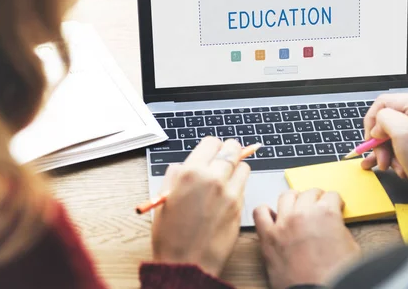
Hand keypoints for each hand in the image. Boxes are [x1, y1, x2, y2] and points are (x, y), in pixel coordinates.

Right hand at [151, 137, 250, 276]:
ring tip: (225, 178)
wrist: (187, 264)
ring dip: (236, 168)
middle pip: (233, 149)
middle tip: (224, 158)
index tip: (210, 152)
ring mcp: (230, 192)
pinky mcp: (240, 206)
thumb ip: (175, 176)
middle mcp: (213, 178)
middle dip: (229, 151)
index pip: (212, 142)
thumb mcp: (164, 198)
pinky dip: (238, 186)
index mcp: (191, 173)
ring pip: (244, 166)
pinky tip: (226, 196)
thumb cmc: (170, 235)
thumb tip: (184, 166)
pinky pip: (244, 186)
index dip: (211, 147)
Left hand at [254, 189, 359, 288]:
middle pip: (309, 192)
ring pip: (286, 196)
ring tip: (297, 207)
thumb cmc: (335, 275)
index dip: (335, 202)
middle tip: (318, 206)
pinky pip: (260, 213)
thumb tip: (334, 224)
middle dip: (317, 198)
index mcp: (326, 213)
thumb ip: (340, 228)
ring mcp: (283, 223)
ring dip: (294, 199)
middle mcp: (303, 213)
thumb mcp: (351, 247)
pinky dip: (266, 212)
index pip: (332, 195)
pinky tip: (273, 216)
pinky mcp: (268, 237)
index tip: (334, 206)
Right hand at [361, 93, 407, 183]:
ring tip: (388, 166)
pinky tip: (390, 167)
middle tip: (381, 158)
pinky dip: (391, 157)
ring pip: (389, 136)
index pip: (383, 102)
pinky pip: (396, 145)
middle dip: (379, 142)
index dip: (372, 120)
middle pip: (385, 121)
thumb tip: (377, 128)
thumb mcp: (402, 131)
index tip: (371, 139)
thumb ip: (383, 119)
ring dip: (385, 152)